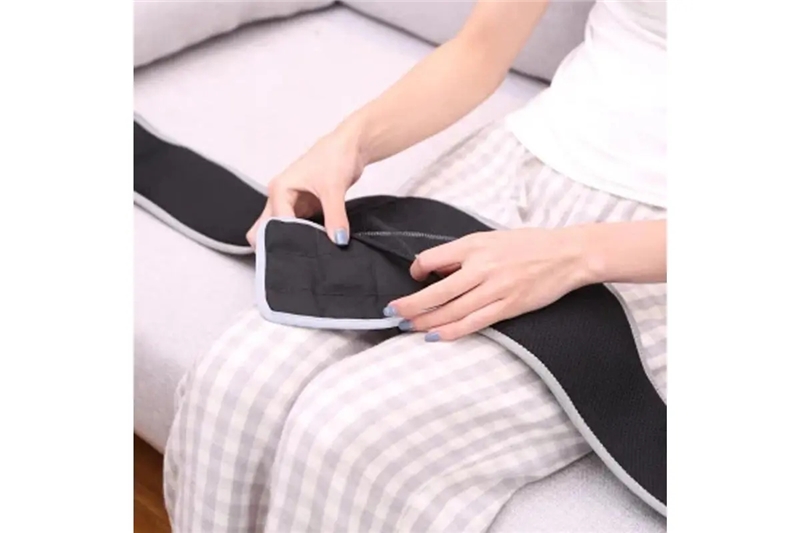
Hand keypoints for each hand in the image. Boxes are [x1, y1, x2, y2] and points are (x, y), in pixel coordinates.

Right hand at [246, 125, 365, 246]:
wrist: (350, 147)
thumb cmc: (335, 155)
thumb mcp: (334, 188)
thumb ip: (335, 216)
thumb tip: (338, 238)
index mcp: (279, 189)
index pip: (273, 223)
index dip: (286, 238)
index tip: (303, 250)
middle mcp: (281, 197)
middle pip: (266, 228)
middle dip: (277, 242)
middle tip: (297, 254)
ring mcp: (292, 204)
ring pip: (282, 229)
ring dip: (294, 239)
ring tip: (311, 250)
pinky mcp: (305, 208)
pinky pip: (300, 227)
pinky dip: (306, 235)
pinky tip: (318, 243)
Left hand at [385, 227, 592, 340]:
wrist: (567, 254)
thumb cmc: (528, 244)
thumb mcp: (490, 237)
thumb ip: (463, 253)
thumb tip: (437, 269)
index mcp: (474, 246)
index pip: (432, 259)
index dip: (417, 271)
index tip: (414, 278)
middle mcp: (481, 267)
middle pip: (436, 292)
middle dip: (409, 305)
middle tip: (390, 314)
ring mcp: (495, 289)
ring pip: (451, 311)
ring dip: (424, 321)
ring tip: (406, 327)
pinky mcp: (508, 307)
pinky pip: (473, 322)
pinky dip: (451, 331)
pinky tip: (434, 336)